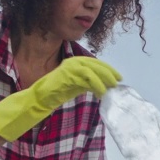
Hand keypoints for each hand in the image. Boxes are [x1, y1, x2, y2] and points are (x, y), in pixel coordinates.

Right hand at [0, 57, 120, 140]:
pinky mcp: (67, 74)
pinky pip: (86, 77)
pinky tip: (101, 92)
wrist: (40, 98)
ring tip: (111, 88)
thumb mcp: (76, 86)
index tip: (118, 77)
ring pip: (92, 69)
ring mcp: (69, 67)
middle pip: (96, 64)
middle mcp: (73, 62)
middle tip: (118, 82)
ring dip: (104, 78)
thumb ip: (88, 83)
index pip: (96, 63)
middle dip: (109, 73)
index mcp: (75, 62)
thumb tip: (104, 85)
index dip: (108, 69)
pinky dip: (96, 84)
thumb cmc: (58, 93)